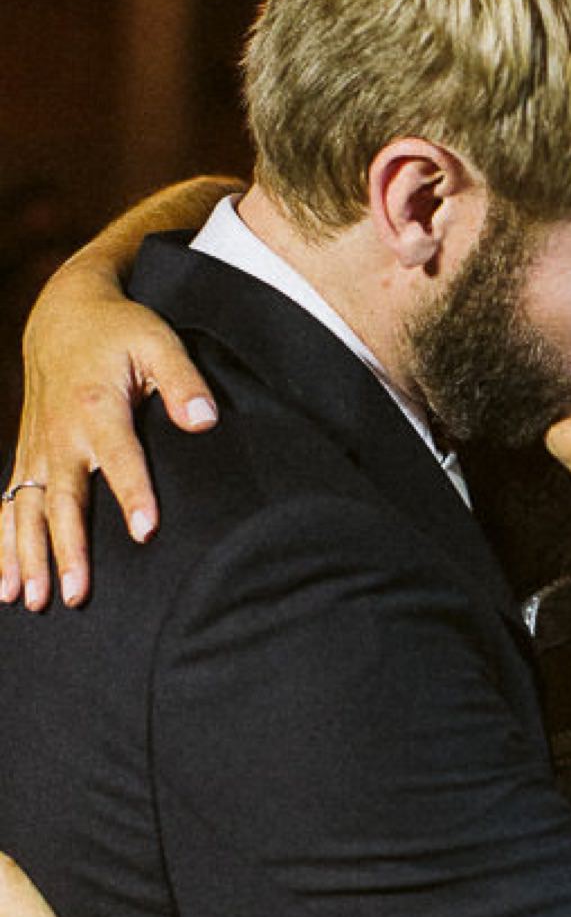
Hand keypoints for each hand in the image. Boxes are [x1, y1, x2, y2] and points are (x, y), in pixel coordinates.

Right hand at [1, 255, 215, 611]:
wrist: (62, 315)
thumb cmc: (119, 330)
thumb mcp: (157, 341)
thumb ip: (182, 379)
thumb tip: (204, 419)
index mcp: (97, 407)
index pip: (119, 457)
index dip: (133, 493)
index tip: (146, 531)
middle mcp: (61, 434)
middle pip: (65, 499)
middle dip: (69, 549)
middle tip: (77, 594)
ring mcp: (38, 449)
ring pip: (29, 511)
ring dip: (30, 558)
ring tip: (37, 601)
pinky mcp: (27, 456)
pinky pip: (9, 506)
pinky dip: (4, 546)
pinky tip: (7, 588)